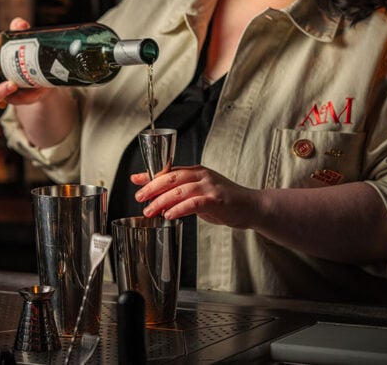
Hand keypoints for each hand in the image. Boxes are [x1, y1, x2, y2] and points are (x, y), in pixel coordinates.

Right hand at [0, 17, 53, 107]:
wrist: (41, 72)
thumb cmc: (24, 55)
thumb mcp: (22, 43)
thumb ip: (19, 32)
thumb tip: (19, 24)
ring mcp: (1, 92)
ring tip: (12, 86)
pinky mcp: (16, 100)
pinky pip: (17, 101)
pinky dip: (25, 96)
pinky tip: (35, 89)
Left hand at [131, 165, 261, 229]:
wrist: (251, 206)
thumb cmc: (224, 201)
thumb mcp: (200, 192)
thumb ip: (181, 192)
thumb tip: (157, 197)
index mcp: (196, 171)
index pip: (169, 171)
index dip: (151, 176)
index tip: (135, 181)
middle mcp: (202, 175)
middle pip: (171, 178)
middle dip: (152, 188)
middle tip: (139, 197)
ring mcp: (210, 187)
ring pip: (179, 190)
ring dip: (161, 201)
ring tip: (149, 210)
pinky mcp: (217, 200)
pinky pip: (193, 203)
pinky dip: (179, 209)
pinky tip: (169, 215)